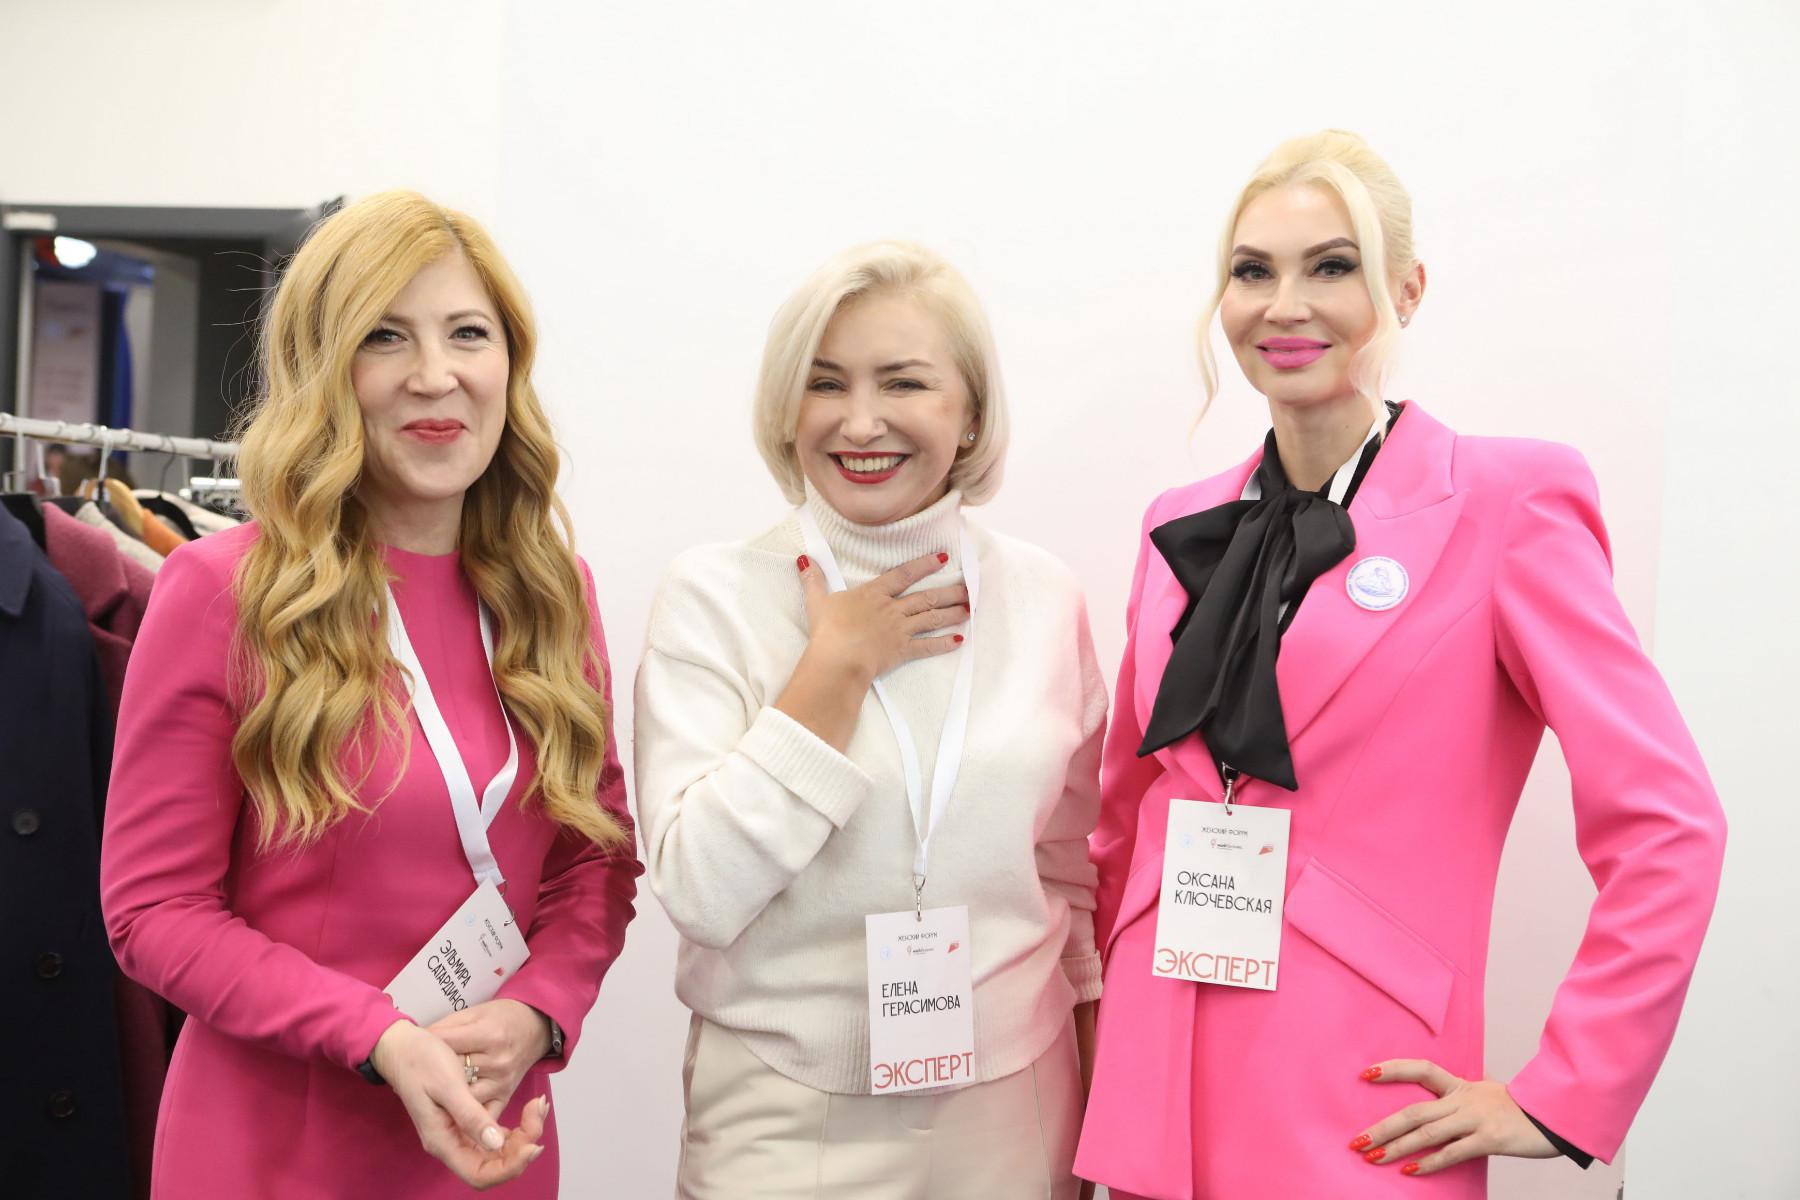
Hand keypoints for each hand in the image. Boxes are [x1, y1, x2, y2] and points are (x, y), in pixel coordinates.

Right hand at [370, 1019, 547, 1188]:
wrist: (402, 1046)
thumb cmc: (420, 1062)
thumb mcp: (448, 1085)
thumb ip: (470, 1116)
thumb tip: (496, 1143)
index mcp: (442, 1141)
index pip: (479, 1175)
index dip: (510, 1167)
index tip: (533, 1144)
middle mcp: (450, 1143)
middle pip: (493, 1164)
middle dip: (522, 1145)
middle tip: (538, 1110)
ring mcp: (457, 1134)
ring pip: (497, 1151)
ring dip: (522, 1135)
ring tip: (538, 1106)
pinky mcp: (464, 1121)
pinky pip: (493, 1135)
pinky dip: (515, 1127)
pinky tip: (527, 1109)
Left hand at [428, 999, 553, 1117]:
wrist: (535, 1028)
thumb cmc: (503, 1018)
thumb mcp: (475, 1013)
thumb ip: (447, 1028)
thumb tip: (418, 1041)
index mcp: (490, 1035)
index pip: (446, 1045)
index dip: (428, 1044)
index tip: (416, 1045)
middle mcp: (498, 1062)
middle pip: (452, 1072)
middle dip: (434, 1069)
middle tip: (419, 1068)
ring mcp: (502, 1082)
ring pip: (462, 1096)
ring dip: (445, 1093)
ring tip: (432, 1088)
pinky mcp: (504, 1097)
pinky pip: (480, 1114)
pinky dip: (464, 1114)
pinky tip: (450, 1110)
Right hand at [776, 550, 966, 749]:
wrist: (838, 659)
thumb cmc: (828, 630)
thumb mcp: (818, 601)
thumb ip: (814, 579)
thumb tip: (804, 559)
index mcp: (874, 594)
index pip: (904, 575)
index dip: (924, 565)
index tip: (942, 557)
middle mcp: (892, 609)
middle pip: (925, 597)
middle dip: (948, 591)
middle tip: (968, 587)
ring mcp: (900, 630)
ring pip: (931, 618)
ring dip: (951, 613)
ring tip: (969, 609)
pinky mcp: (902, 651)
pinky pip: (927, 646)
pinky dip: (943, 643)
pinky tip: (959, 640)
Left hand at [1351, 1059, 1556, 1176]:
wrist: (1556, 1116)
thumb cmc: (1521, 1108)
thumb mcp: (1489, 1093)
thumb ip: (1465, 1096)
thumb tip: (1446, 1100)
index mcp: (1462, 1086)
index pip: (1421, 1069)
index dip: (1393, 1069)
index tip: (1365, 1074)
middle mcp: (1464, 1100)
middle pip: (1414, 1111)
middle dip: (1382, 1128)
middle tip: (1357, 1141)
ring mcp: (1476, 1119)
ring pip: (1426, 1133)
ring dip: (1396, 1147)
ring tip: (1373, 1158)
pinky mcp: (1489, 1140)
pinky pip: (1452, 1153)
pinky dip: (1429, 1162)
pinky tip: (1409, 1171)